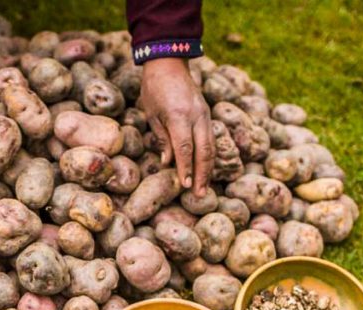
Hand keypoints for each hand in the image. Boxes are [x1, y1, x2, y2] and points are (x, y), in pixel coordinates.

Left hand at [138, 57, 213, 194]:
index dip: (186, 168)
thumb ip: (162, 138)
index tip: (185, 185)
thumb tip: (168, 162)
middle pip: (204, 151)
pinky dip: (209, 155)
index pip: (185, 148)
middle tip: (200, 194)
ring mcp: (204, 114)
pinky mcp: (206, 113)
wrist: (169, 63)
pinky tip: (206, 169)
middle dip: (202, 174)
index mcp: (179, 116)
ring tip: (204, 187)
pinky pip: (210, 138)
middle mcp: (196, 116)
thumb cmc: (154, 88)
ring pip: (211, 146)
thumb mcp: (151, 114)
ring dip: (209, 168)